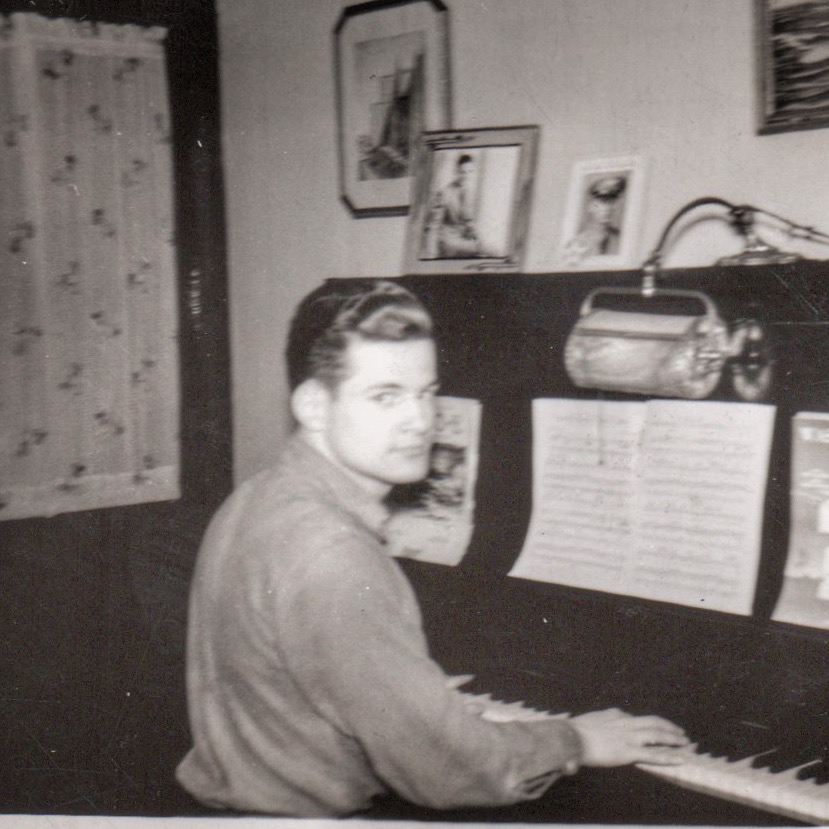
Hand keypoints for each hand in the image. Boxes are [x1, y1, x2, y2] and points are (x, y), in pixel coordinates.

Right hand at [569, 708, 688, 766]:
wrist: (569, 737)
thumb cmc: (572, 732)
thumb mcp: (587, 723)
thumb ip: (595, 724)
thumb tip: (593, 726)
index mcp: (615, 715)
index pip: (636, 719)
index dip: (648, 725)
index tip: (655, 729)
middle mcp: (625, 723)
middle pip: (653, 722)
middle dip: (668, 727)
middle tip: (680, 732)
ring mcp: (628, 737)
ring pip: (657, 735)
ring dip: (673, 739)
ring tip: (686, 743)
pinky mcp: (628, 752)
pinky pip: (652, 755)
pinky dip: (668, 757)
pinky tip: (680, 759)